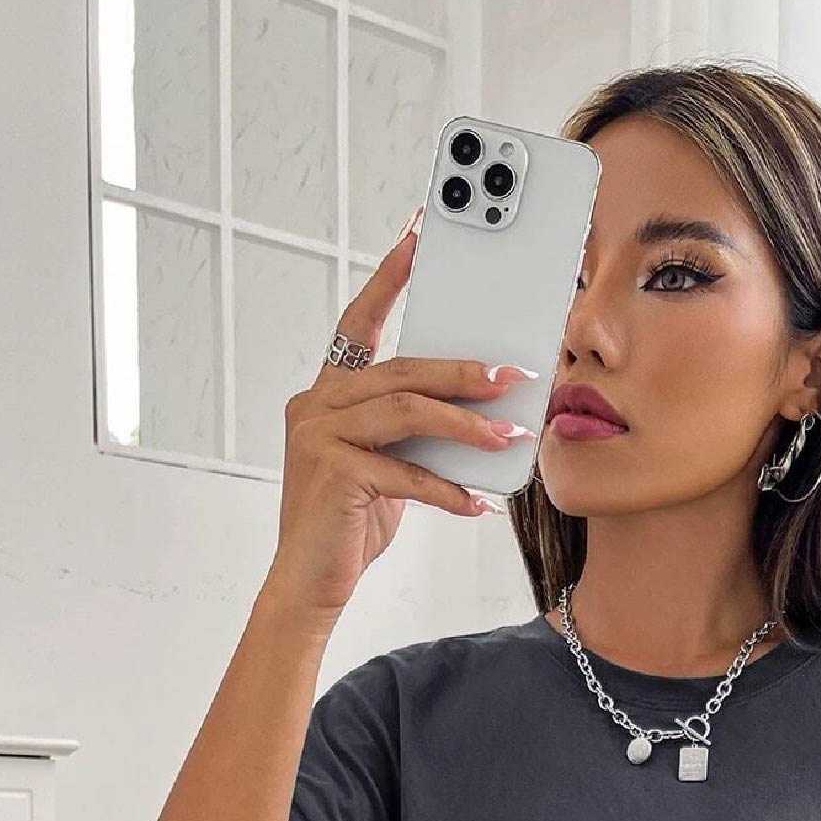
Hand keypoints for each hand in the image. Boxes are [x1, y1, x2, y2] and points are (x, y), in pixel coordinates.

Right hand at [265, 207, 536, 626]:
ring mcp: (318, 435)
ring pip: (406, 413)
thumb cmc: (350, 524)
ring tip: (508, 435)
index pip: (359, 322)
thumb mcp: (388, 467)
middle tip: (512, 372)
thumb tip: (479, 413)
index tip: (418, 235)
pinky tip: (477, 503)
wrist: (309, 584)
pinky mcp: (331, 472)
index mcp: (327, 393)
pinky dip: (446, 489)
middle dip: (461, 370)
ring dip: (464, 425)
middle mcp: (315, 403)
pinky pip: (404, 472)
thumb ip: (414, 434)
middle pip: (401, 371)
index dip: (389, 278)